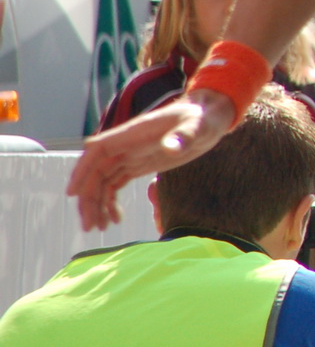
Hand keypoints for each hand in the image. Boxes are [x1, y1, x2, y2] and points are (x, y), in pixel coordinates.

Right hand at [66, 91, 233, 230]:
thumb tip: (170, 147)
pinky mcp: (139, 164)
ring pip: (103, 181)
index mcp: (134, 134)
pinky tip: (116, 219)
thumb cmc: (203, 118)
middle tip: (90, 226)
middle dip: (89, 198)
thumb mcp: (197, 127)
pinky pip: (115, 184)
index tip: (73, 193)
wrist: (210, 117)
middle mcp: (127, 145)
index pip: (98, 150)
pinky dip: (110, 201)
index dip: (83, 170)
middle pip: (96, 172)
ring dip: (97, 204)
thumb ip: (184, 136)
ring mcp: (131, 155)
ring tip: (100, 228)